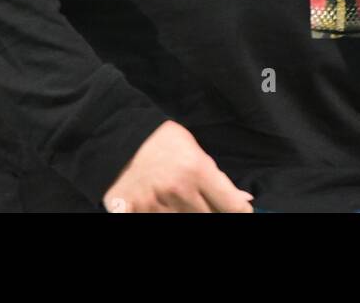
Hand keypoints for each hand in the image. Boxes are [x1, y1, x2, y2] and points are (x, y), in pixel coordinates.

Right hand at [102, 120, 254, 212]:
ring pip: (186, 222)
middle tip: (201, 199)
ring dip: (187, 213)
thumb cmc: (160, 140)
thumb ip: (217, 177)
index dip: (241, 211)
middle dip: (212, 212)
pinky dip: (164, 215)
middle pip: (210, 218)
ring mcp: (156, 206)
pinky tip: (162, 206)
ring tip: (180, 199)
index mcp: (197, 170)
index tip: (240, 211)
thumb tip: (243, 200)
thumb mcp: (193, 149)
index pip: (232, 205)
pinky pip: (158, 223)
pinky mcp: (134, 213)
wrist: (116, 136)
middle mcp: (179, 191)